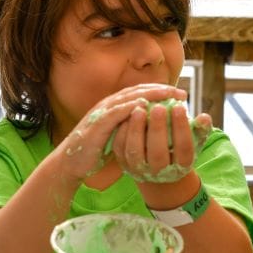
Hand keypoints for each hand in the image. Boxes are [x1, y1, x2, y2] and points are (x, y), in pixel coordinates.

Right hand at [57, 84, 183, 180]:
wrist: (72, 162)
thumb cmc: (97, 150)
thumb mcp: (120, 135)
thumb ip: (134, 127)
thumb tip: (156, 126)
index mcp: (116, 106)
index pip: (142, 93)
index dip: (162, 91)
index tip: (181, 94)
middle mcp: (110, 105)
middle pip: (139, 91)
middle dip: (161, 90)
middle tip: (181, 92)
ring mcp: (102, 112)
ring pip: (129, 97)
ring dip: (150, 94)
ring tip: (168, 94)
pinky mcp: (97, 123)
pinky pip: (116, 112)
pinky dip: (130, 106)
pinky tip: (145, 105)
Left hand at [111, 100, 212, 183]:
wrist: (160, 169)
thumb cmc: (180, 148)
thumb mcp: (194, 140)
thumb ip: (200, 129)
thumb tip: (204, 117)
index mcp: (181, 166)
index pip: (183, 148)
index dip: (182, 128)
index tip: (179, 106)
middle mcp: (160, 172)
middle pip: (158, 153)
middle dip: (158, 129)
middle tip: (158, 107)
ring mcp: (140, 170)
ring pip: (136, 152)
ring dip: (136, 129)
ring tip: (140, 108)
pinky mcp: (124, 164)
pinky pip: (120, 148)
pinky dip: (122, 131)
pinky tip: (127, 114)